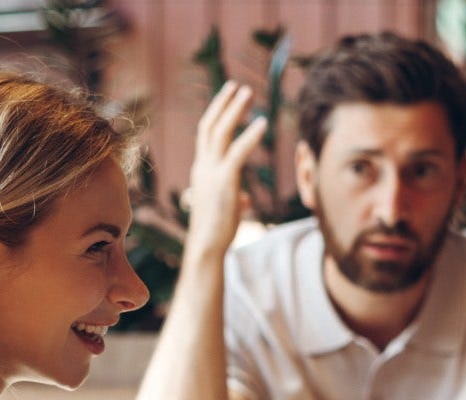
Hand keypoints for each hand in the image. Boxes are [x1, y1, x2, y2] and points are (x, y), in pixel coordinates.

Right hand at [183, 82, 267, 258]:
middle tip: (237, 86)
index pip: (206, 134)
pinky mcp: (224, 181)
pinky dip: (251, 135)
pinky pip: (238, 152)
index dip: (217, 114)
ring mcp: (211, 172)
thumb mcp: (226, 209)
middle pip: (210, 125)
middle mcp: (203, 166)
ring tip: (248, 93)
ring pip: (221, 132)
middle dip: (224, 104)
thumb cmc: (217, 231)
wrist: (207, 246)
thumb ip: (234, 197)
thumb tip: (244, 199)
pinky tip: (263, 123)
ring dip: (235, 110)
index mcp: (202, 170)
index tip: (228, 98)